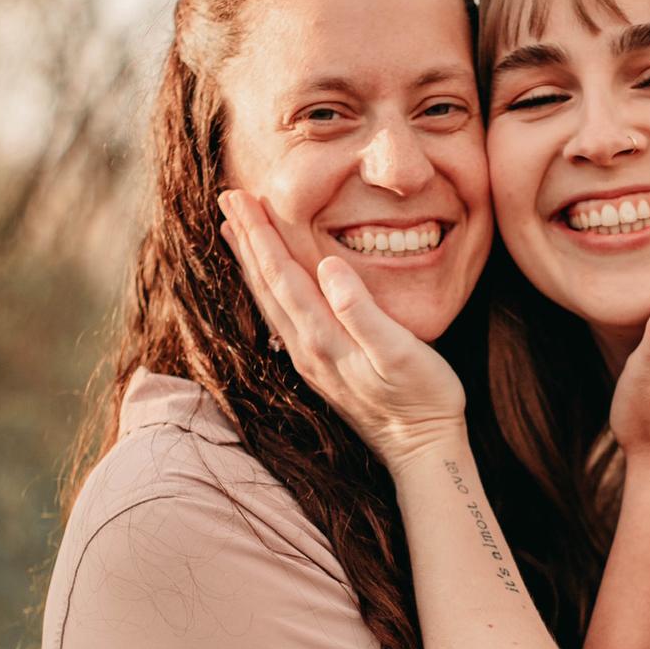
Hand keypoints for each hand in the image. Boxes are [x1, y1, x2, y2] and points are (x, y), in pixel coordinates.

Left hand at [219, 189, 465, 467]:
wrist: (422, 451)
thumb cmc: (423, 397)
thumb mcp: (400, 351)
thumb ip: (361, 310)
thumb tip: (328, 265)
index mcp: (323, 337)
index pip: (282, 275)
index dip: (260, 234)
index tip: (241, 197)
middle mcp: (308, 349)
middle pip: (267, 285)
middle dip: (246, 240)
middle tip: (227, 198)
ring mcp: (312, 362)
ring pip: (270, 304)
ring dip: (252, 265)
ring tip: (234, 233)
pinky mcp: (322, 371)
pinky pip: (282, 321)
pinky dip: (268, 293)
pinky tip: (269, 286)